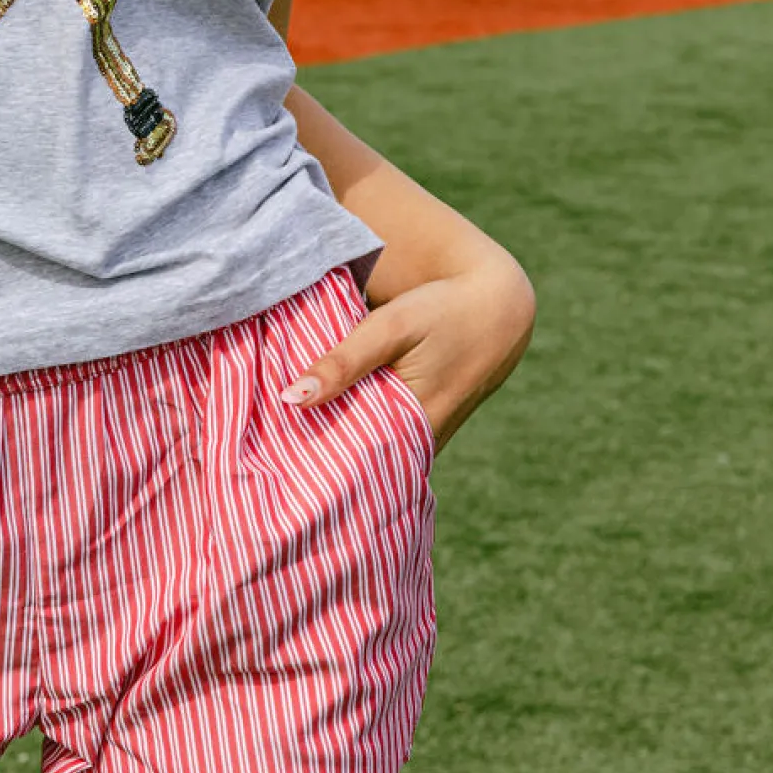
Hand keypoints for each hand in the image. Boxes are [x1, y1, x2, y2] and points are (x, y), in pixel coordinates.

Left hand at [281, 250, 535, 450]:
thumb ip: (342, 363)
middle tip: (273, 457)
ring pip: (376, 450)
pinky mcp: (429, 424)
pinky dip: (361, 429)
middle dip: (322, 460)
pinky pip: (389, 437)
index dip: (315, 468)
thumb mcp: (391, 328)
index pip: (355, 467)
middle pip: (363, 463)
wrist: (500, 305)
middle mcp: (425, 441)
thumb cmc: (444, 311)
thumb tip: (290, 399)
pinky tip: (328, 420)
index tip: (274, 465)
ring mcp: (430, 435)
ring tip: (288, 444)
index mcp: (416, 425)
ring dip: (341, 443)